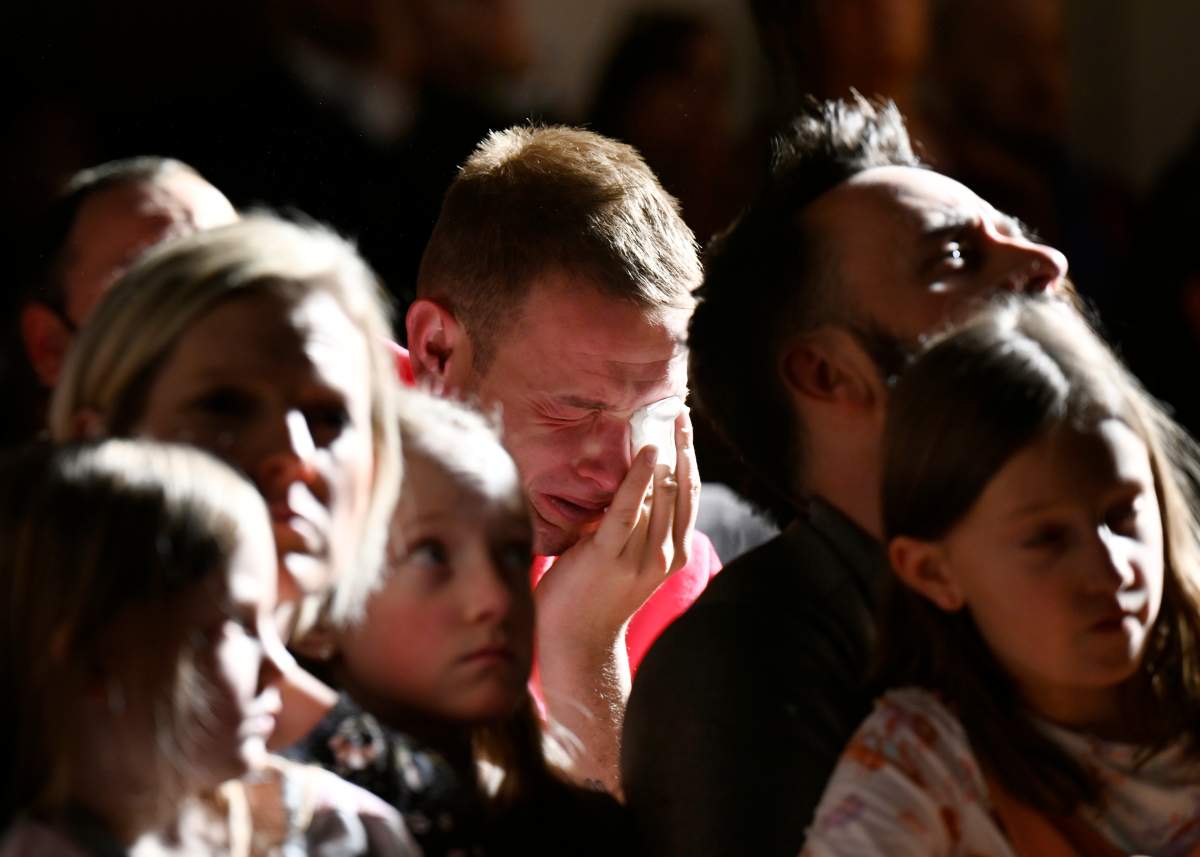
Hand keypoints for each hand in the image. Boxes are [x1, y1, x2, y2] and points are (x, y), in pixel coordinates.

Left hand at [535, 408, 698, 650]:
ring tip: (661, 422)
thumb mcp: (626, 557)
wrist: (576, 643)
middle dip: (681, 448)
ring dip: (662, 455)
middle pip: (680, 489)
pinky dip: (639, 479)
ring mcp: (639, 556)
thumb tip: (632, 480)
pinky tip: (647, 452)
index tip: (684, 427)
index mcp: (672, 553)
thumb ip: (634, 525)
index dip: (689, 459)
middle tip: (677, 413)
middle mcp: (664, 553)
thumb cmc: (593, 595)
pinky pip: (627, 509)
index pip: (689, 496)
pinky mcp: (609, 555)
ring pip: (659, 495)